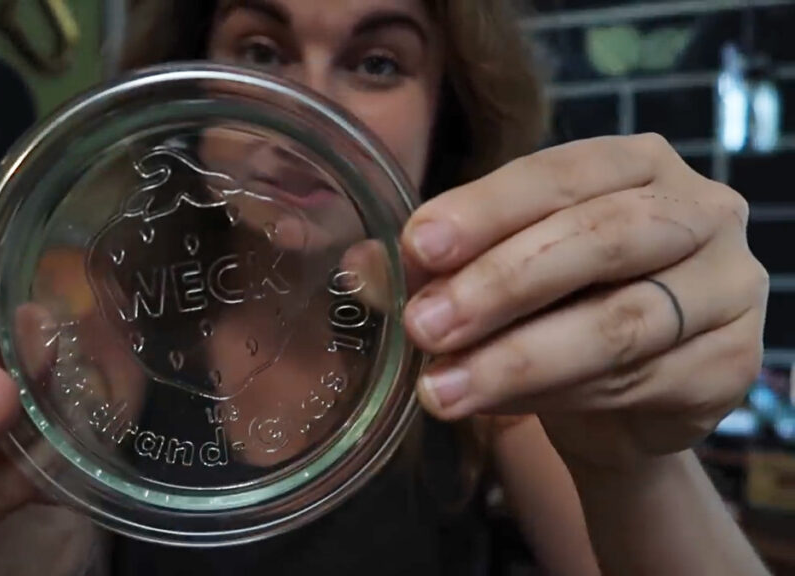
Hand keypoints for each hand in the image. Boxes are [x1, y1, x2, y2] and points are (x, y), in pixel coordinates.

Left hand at [400, 134, 769, 470]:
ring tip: (441, 389)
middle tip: (425, 327)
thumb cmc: (554, 309)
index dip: (486, 209)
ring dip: (519, 359)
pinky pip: (640, 381)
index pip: (558, 174)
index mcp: (636, 163)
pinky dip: (560, 397)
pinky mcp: (732, 363)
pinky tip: (499, 407)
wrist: (621, 398)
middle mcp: (698, 210)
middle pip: (600, 238)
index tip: (418, 246)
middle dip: (501, 285)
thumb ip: (435, 267)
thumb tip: (359, 267)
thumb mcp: (491, 275)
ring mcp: (729, 286)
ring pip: (620, 321)